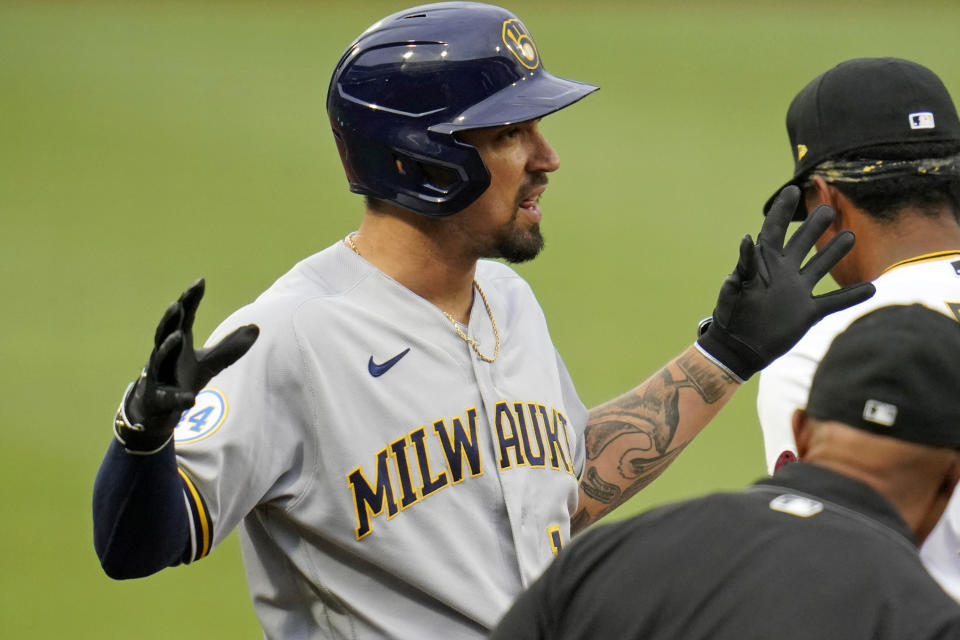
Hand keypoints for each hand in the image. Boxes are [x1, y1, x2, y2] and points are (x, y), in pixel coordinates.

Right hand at [115, 279, 258, 451]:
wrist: (156, 410)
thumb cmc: (181, 378)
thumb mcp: (209, 363)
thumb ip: (230, 348)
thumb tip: (256, 328)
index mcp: (177, 342)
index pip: (183, 317)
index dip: (190, 300)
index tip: (200, 281)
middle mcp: (164, 355)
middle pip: (166, 332)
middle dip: (171, 318)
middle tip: (178, 304)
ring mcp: (157, 377)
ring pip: (159, 360)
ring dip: (167, 348)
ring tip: (178, 336)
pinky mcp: (158, 400)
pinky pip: (168, 399)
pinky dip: (178, 398)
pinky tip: (190, 399)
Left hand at [696, 186, 874, 380]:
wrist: (738, 349)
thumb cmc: (731, 317)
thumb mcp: (735, 289)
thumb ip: (744, 265)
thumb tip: (748, 238)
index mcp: (764, 264)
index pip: (774, 230)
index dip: (782, 210)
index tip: (793, 190)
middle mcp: (783, 274)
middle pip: (802, 243)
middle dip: (814, 226)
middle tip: (827, 210)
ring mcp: (797, 292)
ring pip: (821, 267)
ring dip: (835, 253)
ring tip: (849, 236)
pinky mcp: (807, 313)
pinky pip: (833, 301)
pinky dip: (852, 296)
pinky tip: (872, 288)